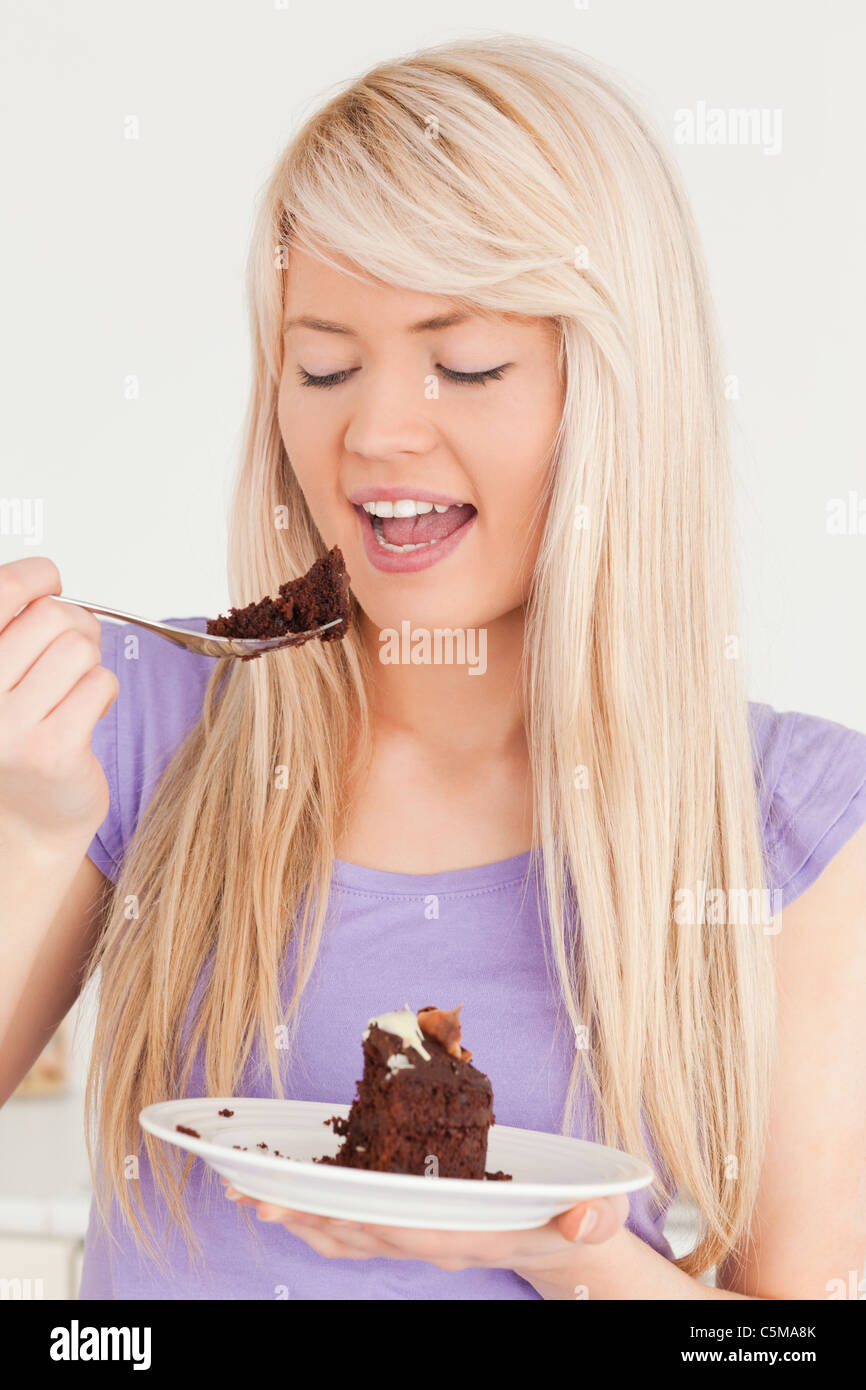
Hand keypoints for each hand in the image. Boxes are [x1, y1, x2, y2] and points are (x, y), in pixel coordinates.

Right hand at [0, 556, 117, 844]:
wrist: (23, 823)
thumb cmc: (15, 738)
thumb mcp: (1, 673)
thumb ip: (13, 626)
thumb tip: (45, 579)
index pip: (2, 590)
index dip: (37, 576)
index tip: (49, 581)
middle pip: (51, 615)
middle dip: (75, 626)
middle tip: (73, 652)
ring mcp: (7, 726)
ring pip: (80, 648)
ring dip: (90, 663)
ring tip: (75, 688)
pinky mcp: (50, 750)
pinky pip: (100, 683)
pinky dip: (103, 693)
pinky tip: (85, 714)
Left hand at [221, 1177, 628, 1294]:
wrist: (563, 1240)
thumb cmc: (575, 1217)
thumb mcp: (595, 1213)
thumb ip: (592, 1218)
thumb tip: (585, 1221)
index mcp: (475, 1234)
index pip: (415, 1231)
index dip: (369, 1220)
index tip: (328, 1208)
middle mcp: (438, 1241)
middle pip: (366, 1233)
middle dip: (311, 1218)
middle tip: (257, 1200)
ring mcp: (421, 1237)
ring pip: (351, 1234)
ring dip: (301, 1218)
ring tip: (251, 1198)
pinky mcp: (411, 1227)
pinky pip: (355, 1227)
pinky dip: (317, 1214)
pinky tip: (287, 1200)